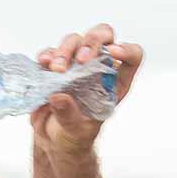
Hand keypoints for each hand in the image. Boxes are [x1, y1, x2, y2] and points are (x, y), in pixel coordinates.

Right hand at [31, 23, 142, 153]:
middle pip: (102, 37)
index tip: (114, 53)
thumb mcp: (77, 132)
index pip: (131, 56)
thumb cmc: (74, 136)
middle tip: (82, 60)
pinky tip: (44, 63)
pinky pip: (51, 52)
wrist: (54, 140)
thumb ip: (70, 115)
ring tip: (57, 70)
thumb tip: (59, 96)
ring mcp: (75, 64)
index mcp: (114, 82)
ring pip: (75, 41)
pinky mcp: (54, 66)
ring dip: (66, 51)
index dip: (127, 50)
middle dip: (92, 42)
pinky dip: (47, 54)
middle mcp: (97, 68)